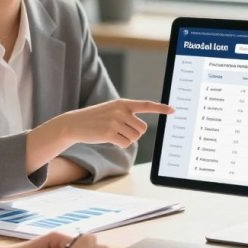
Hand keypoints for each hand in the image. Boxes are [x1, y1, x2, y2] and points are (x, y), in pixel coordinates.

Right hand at [59, 99, 173, 146]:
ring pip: (134, 137)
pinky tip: (108, 138)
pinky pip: (125, 144)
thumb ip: (127, 114)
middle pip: (142, 129)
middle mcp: (121, 110)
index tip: (173, 110)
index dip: (161, 108)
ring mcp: (115, 121)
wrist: (74, 123)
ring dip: (126, 139)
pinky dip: (119, 144)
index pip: (146, 105)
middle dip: (134, 133)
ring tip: (113, 133)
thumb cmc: (96, 118)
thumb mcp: (112, 110)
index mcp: (123, 103)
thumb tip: (141, 129)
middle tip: (121, 131)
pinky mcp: (109, 133)